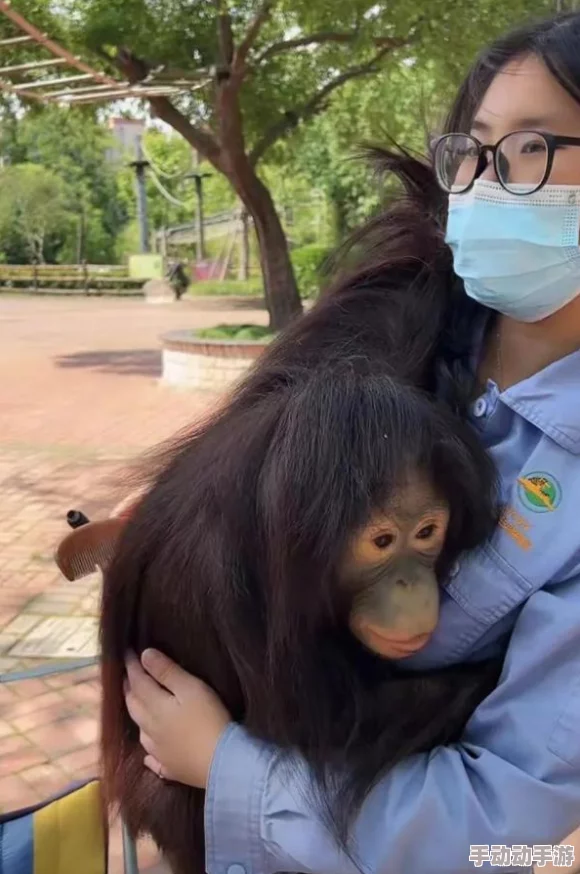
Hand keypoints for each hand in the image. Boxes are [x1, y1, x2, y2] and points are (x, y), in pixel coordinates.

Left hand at [124, 648, 231, 787]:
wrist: (222, 764)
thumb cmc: (209, 719)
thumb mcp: (191, 688)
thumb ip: (167, 672)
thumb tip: (144, 655)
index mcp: (155, 707)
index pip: (138, 682)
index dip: (131, 665)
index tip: (126, 651)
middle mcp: (150, 729)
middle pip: (134, 705)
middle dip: (129, 688)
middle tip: (128, 674)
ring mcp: (158, 751)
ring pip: (140, 730)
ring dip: (135, 714)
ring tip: (136, 703)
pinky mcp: (170, 768)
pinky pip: (152, 758)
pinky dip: (148, 751)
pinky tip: (148, 753)